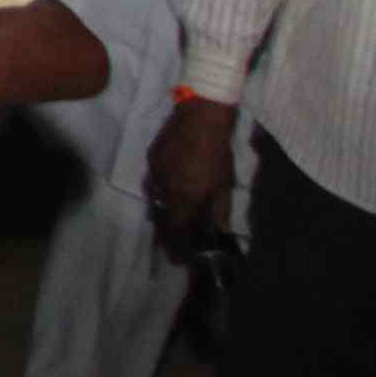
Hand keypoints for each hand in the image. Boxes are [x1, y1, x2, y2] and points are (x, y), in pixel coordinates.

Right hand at [146, 95, 237, 250]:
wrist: (200, 116)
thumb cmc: (217, 151)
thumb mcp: (224, 184)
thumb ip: (219, 211)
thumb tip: (219, 234)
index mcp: (182, 197)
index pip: (175, 230)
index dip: (175, 247)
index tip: (176, 261)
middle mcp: (163, 189)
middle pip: (161, 218)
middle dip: (166, 233)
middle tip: (169, 245)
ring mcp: (154, 172)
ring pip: (155, 199)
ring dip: (162, 212)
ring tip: (168, 219)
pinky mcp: (151, 157)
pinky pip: (153, 181)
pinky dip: (159, 190)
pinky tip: (168, 188)